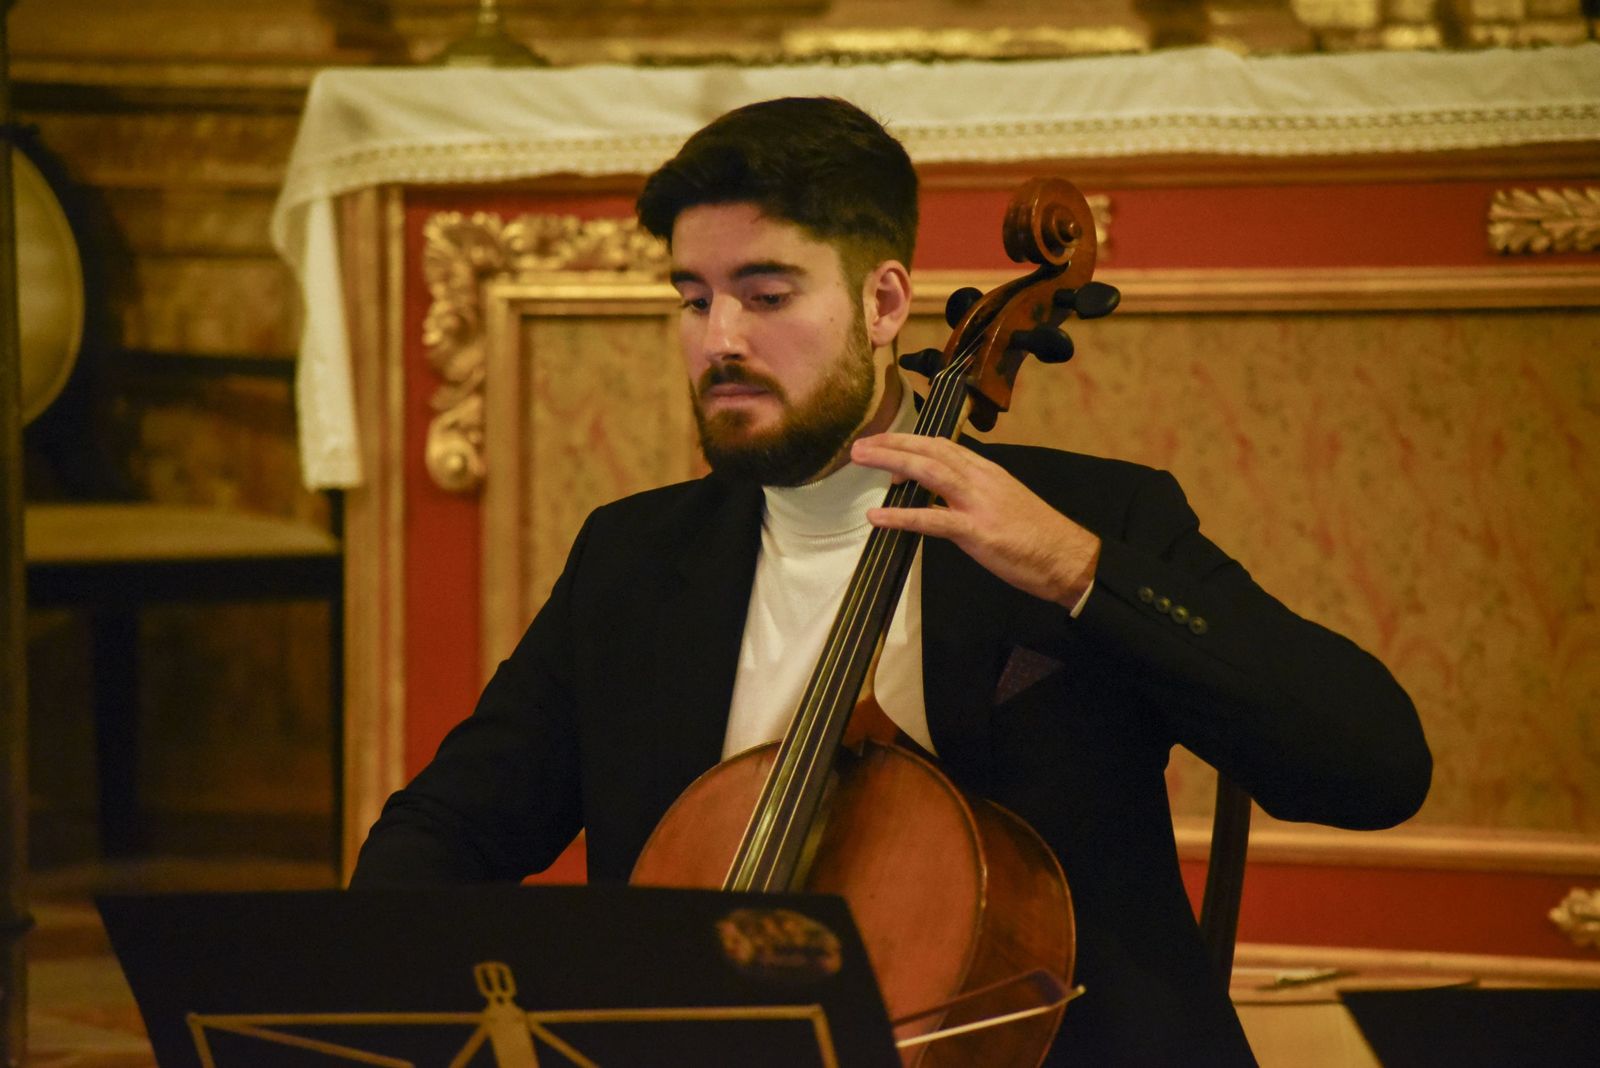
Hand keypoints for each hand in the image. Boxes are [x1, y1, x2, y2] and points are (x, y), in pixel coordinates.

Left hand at [850, 433, 1099, 608]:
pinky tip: (877, 517)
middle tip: (860, 444)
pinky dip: (901, 516)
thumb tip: (939, 492)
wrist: (1068, 558)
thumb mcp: (1004, 501)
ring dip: (891, 463)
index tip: (883, 441)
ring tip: (861, 460)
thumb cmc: (1037, 535)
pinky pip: (932, 520)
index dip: (910, 441)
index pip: (942, 445)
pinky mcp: (977, 531)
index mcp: (988, 470)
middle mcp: (981, 478)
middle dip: (892, 443)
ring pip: (929, 472)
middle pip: (930, 450)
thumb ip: (973, 492)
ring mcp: (979, 503)